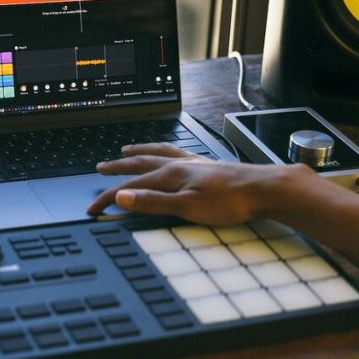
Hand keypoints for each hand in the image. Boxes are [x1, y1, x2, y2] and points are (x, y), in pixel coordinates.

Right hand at [88, 142, 303, 224]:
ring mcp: (194, 164)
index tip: (93, 208)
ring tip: (128, 150)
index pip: (130, 187)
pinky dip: (165, 151)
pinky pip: (177, 153)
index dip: (109, 198)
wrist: (264, 189)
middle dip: (118, 168)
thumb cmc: (231, 201)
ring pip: (159, 153)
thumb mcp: (187, 207)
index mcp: (170, 175)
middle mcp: (179, 165)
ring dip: (140, 152)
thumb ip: (153, 202)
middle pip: (141, 163)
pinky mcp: (207, 166)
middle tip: (101, 167)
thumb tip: (121, 197)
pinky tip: (171, 155)